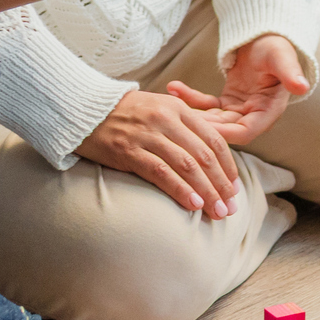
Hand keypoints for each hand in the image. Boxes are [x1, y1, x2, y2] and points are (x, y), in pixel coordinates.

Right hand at [75, 89, 244, 216]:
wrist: (85, 110)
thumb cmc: (126, 113)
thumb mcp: (160, 107)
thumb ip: (186, 124)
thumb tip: (213, 151)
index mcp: (178, 108)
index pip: (214, 139)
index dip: (228, 166)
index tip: (234, 187)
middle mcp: (166, 119)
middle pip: (204, 156)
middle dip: (221, 185)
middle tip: (232, 207)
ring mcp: (148, 135)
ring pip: (187, 166)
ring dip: (207, 192)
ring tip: (218, 212)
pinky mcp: (129, 152)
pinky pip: (161, 173)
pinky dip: (181, 190)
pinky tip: (193, 205)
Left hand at [166, 34, 309, 145]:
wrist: (266, 36)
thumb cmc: (276, 46)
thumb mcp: (282, 57)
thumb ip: (290, 73)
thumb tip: (302, 86)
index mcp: (269, 110)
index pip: (245, 132)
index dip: (224, 133)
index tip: (202, 128)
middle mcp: (255, 114)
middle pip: (225, 130)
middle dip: (202, 127)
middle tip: (178, 119)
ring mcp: (240, 109)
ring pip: (213, 121)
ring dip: (194, 115)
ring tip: (172, 104)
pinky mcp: (228, 101)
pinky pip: (207, 105)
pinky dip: (191, 98)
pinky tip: (174, 87)